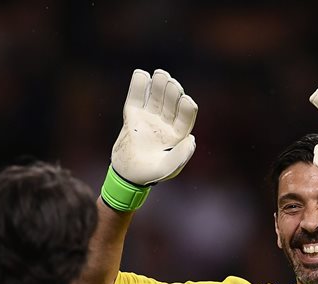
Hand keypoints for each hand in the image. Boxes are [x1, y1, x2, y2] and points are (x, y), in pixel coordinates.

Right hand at [102, 69, 197, 211]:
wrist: (126, 175)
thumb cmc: (150, 174)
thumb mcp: (166, 169)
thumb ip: (179, 157)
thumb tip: (192, 139)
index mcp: (177, 135)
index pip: (185, 117)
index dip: (186, 108)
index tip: (186, 100)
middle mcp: (165, 124)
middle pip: (170, 104)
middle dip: (171, 92)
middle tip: (170, 82)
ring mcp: (149, 119)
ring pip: (155, 98)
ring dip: (158, 86)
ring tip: (160, 74)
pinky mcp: (133, 116)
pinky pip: (136, 98)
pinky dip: (137, 86)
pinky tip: (141, 74)